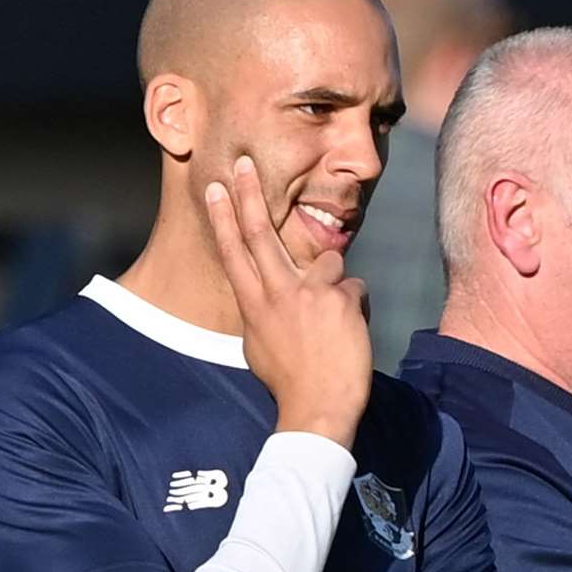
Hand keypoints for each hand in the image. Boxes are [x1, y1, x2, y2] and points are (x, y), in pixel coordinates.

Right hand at [207, 155, 371, 447]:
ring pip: (327, 262)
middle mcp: (277, 293)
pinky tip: (351, 336)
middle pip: (260, 234)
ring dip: (335, 287)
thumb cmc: (289, 382)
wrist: (318, 409)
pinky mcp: (340, 298)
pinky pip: (355, 289)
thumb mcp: (260, 345)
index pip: (233, 254)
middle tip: (242, 161)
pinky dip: (356, 308)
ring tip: (333, 327)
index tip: (215, 188)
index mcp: (253, 307)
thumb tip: (271, 292)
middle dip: (250, 195)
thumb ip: (265, 310)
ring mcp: (309, 293)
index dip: (224, 218)